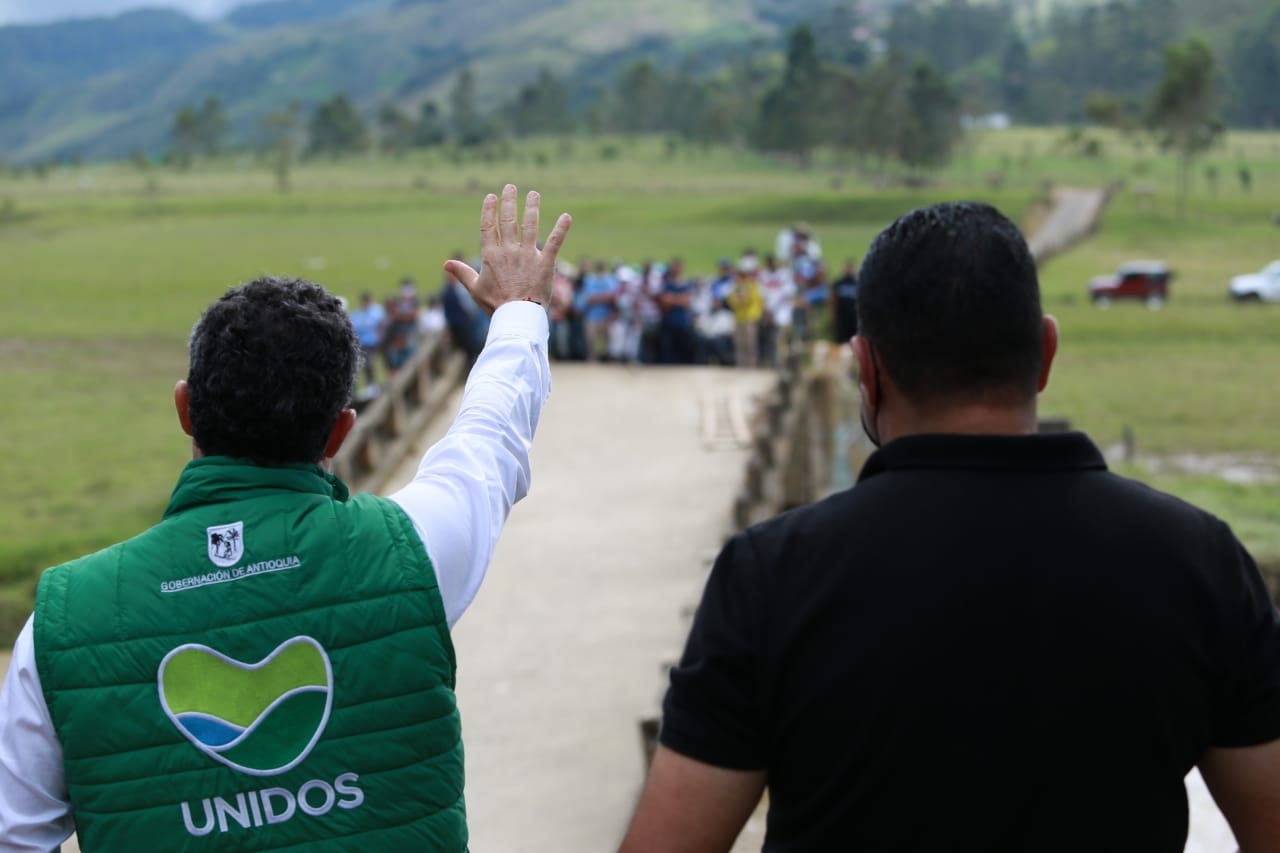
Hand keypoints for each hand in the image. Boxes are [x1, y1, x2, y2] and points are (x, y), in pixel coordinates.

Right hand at [445, 184, 571, 316]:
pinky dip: (561, 229)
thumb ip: (462, 273)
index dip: (489, 210)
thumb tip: (446, 264)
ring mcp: (528, 256)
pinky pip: (554, 242)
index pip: (488, 226)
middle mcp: (509, 251)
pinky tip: (566, 217)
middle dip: (509, 202)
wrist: (516, 317)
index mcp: (491, 255)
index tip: (491, 196)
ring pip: (530, 226)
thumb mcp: (475, 288)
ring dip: (532, 208)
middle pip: (508, 220)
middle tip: (510, 187)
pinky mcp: (545, 263)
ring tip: (533, 194)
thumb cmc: (495, 305)